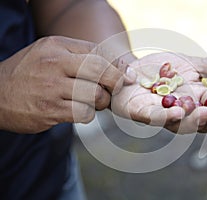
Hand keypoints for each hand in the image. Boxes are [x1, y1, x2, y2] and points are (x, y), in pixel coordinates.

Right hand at [0, 36, 127, 133]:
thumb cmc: (29, 73)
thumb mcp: (50, 53)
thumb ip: (81, 55)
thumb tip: (117, 66)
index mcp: (56, 47)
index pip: (97, 53)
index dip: (117, 66)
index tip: (128, 76)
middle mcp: (54, 64)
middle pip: (100, 71)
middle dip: (115, 83)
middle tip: (115, 90)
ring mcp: (51, 88)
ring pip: (95, 95)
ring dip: (100, 102)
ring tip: (91, 102)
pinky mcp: (50, 110)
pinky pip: (83, 113)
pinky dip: (87, 115)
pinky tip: (78, 111)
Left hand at [111, 52, 206, 133]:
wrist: (132, 69)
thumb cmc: (162, 70)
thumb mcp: (190, 64)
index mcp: (194, 100)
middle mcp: (180, 111)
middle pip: (199, 120)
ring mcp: (161, 113)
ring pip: (178, 123)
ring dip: (192, 119)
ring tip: (205, 112)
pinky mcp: (141, 112)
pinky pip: (154, 116)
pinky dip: (166, 116)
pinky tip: (177, 112)